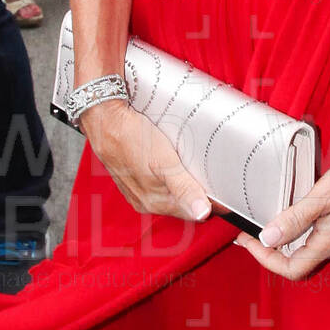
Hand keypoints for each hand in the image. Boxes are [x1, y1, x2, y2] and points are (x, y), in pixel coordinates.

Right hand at [82, 100, 210, 222]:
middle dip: (199, 190)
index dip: (212, 201)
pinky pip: (160, 180)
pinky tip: (175, 159)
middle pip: (183, 202)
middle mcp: (145, 200)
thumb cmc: (131, 137)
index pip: (194, 212)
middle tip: (213, 172)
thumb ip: (183, 189)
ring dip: (186, 180)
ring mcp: (138, 188)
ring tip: (195, 164)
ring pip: (173, 190)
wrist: (103, 117)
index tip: (225, 188)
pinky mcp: (134, 175)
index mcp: (153, 202)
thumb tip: (201, 212)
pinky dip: (171, 172)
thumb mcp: (163, 163)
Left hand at [244, 131, 329, 281]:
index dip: (266, 259)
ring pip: (308, 250)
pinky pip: (319, 236)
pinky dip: (300, 230)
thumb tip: (268, 239)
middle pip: (299, 263)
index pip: (292, 269)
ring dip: (285, 241)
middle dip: (271, 252)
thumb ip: (293, 220)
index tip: (249, 241)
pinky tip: (293, 213)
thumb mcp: (321, 197)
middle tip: (250, 235)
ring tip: (266, 224)